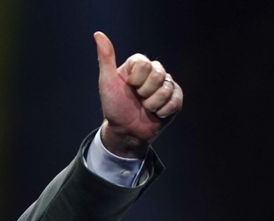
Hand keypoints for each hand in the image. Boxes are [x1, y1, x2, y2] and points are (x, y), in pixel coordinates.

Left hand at [94, 31, 182, 157]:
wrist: (125, 131)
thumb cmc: (114, 106)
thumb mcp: (107, 82)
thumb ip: (105, 58)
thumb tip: (98, 34)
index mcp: (138, 65)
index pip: (144, 63)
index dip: (136, 79)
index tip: (128, 87)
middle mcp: (153, 72)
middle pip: (158, 75)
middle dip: (144, 93)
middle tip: (137, 99)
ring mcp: (166, 85)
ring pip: (166, 89)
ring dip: (152, 104)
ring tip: (145, 108)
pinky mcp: (175, 98)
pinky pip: (175, 100)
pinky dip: (163, 111)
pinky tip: (156, 113)